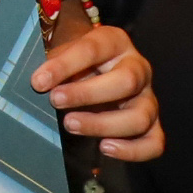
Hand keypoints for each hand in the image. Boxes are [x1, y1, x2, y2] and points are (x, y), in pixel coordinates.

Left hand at [31, 24, 162, 160]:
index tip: (39, 82)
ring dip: (103, 124)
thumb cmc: (74, 61)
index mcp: (115, 41)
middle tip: (55, 101)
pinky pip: (154, 142)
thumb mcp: (63, 52)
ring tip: (70, 125)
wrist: (93, 69)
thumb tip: (39, 84)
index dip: (65, 65)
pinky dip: (132, 150)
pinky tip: (104, 148)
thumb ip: (54, 64)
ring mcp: (148, 97)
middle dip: (87, 94)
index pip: (93, 49)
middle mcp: (138, 68)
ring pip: (140, 116)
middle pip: (126, 82)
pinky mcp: (152, 124)